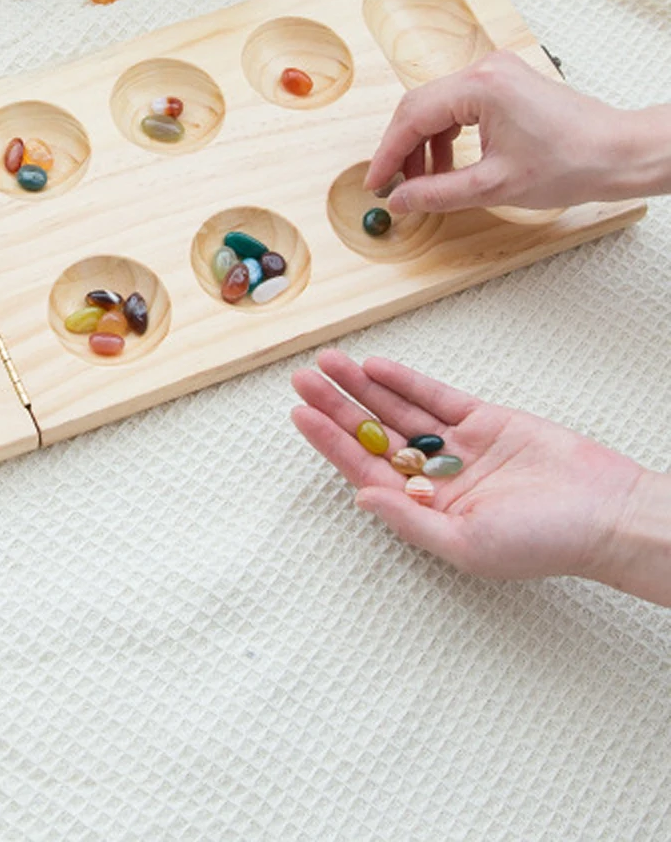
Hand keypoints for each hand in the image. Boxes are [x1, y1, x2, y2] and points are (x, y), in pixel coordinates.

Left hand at [291, 349, 654, 588]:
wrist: (607, 513)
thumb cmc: (544, 543)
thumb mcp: (468, 544)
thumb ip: (410, 519)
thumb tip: (360, 496)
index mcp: (428, 509)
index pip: (366, 468)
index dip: (331, 441)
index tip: (300, 414)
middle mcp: (437, 477)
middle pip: (374, 434)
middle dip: (337, 406)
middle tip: (301, 378)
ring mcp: (459, 446)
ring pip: (398, 411)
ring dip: (363, 387)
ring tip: (328, 363)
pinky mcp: (485, 421)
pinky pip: (435, 398)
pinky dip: (405, 381)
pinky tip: (375, 367)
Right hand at [365, 50, 656, 212]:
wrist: (621, 154)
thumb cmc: (574, 162)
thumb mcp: (495, 186)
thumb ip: (438, 193)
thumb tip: (401, 200)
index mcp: (480, 87)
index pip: (413, 116)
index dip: (389, 153)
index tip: (377, 180)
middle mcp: (486, 70)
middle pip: (421, 106)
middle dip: (405, 148)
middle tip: (396, 183)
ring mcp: (497, 73)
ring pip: (438, 106)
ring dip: (426, 144)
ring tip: (426, 180)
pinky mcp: (506, 83)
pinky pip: (460, 105)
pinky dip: (448, 134)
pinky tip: (450, 163)